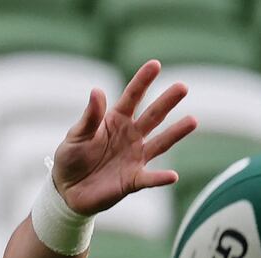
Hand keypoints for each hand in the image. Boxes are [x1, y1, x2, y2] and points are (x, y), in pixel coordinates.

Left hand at [53, 59, 197, 215]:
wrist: (67, 190)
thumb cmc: (71, 158)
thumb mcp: (76, 135)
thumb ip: (90, 117)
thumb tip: (97, 91)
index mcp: (116, 120)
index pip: (132, 97)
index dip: (143, 81)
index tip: (155, 64)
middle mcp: (130, 136)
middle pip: (152, 116)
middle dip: (166, 101)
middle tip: (182, 87)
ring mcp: (134, 158)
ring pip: (160, 143)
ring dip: (175, 133)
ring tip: (193, 120)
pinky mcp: (133, 180)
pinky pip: (149, 179)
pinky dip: (161, 178)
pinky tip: (173, 175)